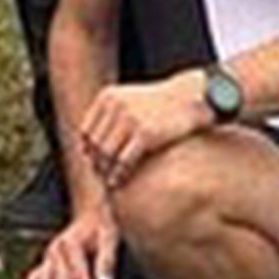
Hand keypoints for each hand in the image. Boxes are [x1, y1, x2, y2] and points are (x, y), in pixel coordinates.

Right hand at [16, 207, 119, 278]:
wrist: (89, 214)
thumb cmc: (101, 228)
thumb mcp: (109, 238)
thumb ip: (106, 261)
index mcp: (71, 242)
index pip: (79, 271)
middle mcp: (55, 249)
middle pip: (60, 276)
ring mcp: (48, 256)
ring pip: (43, 277)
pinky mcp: (45, 262)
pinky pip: (34, 277)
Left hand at [77, 74, 212, 187]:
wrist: (191, 97)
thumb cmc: (161, 103)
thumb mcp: (131, 100)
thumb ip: (111, 115)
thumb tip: (87, 143)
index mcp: (108, 97)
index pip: (86, 129)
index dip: (88, 148)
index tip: (93, 161)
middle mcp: (115, 106)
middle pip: (95, 143)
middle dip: (95, 161)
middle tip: (99, 175)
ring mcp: (130, 120)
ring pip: (106, 153)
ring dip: (105, 170)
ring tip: (107, 181)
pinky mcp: (145, 134)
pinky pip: (123, 160)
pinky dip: (118, 174)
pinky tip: (118, 182)